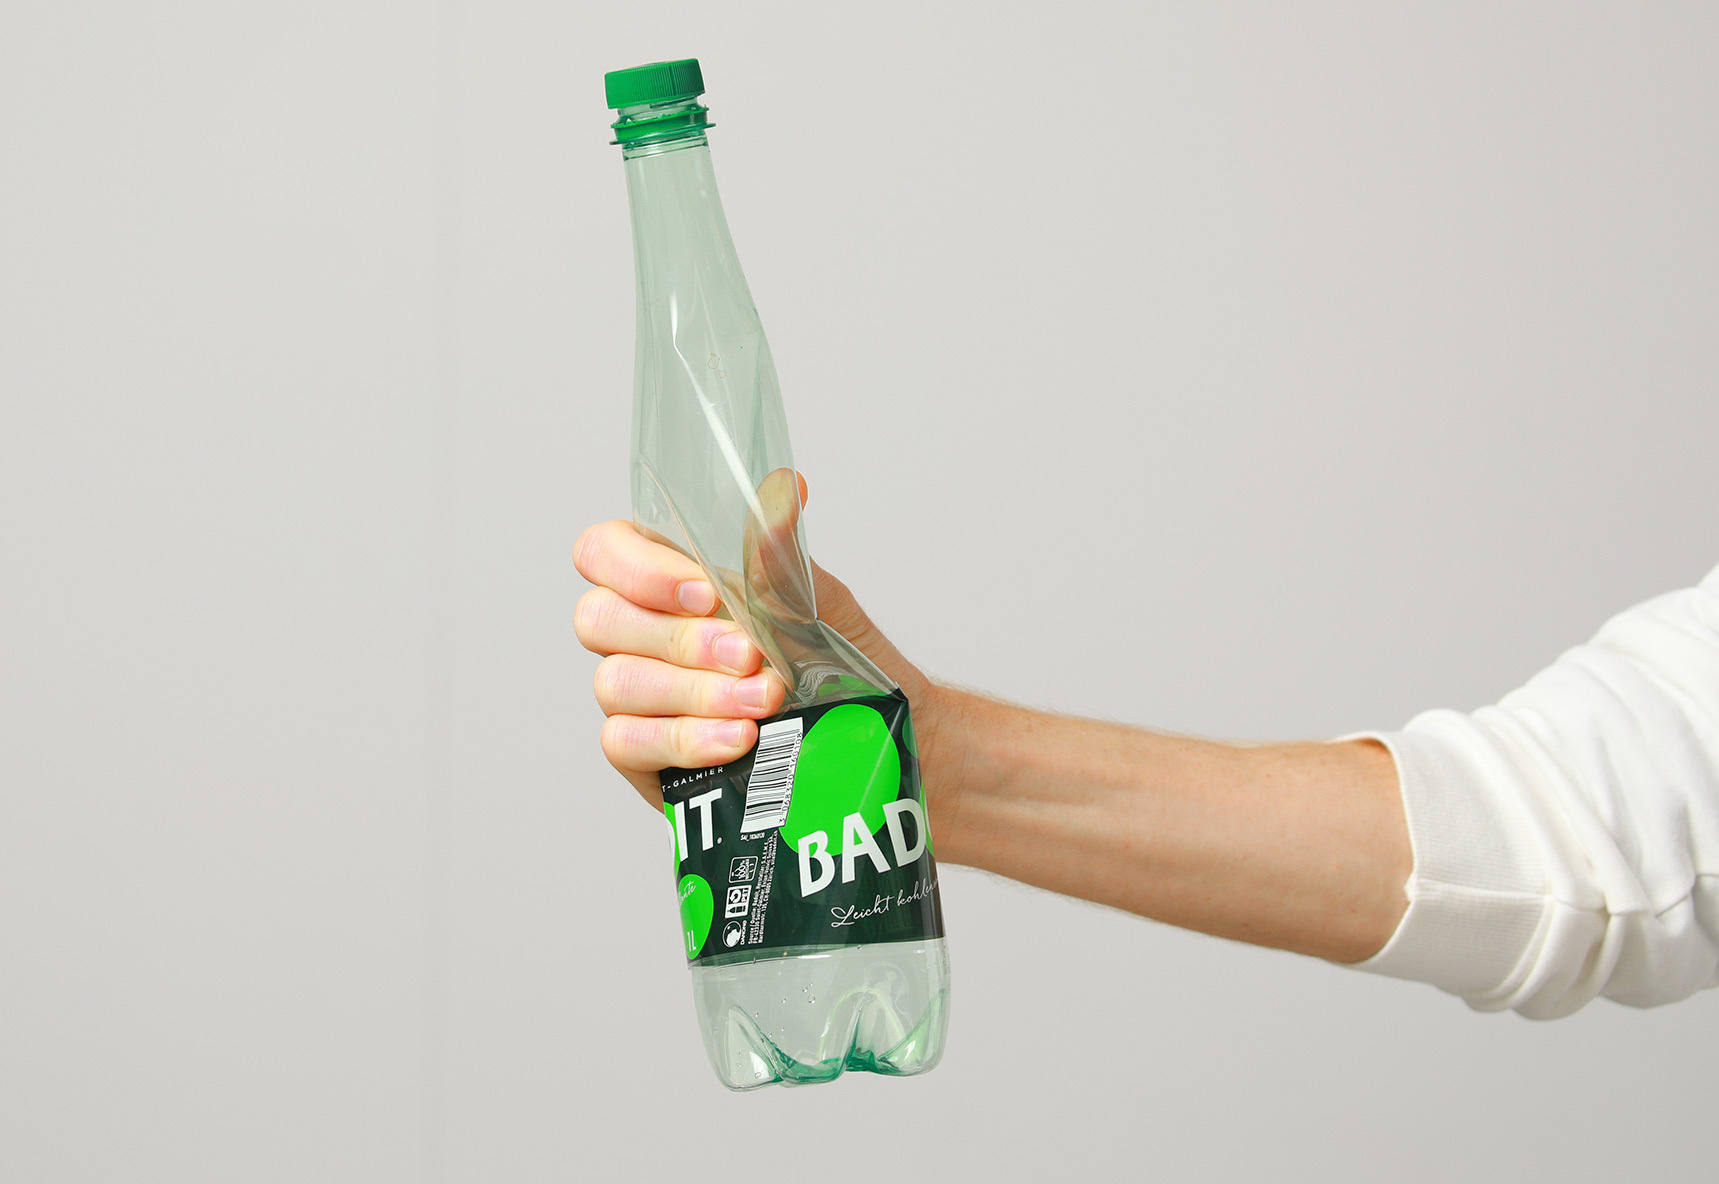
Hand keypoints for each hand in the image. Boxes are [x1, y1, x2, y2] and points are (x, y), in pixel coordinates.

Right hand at [574, 473, 950, 811]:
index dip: (638, 569)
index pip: (605, 550)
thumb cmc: (841, 670)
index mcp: (670, 580)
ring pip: (616, 683)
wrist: (872, 747)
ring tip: (764, 701)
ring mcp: (638, 697)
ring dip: (695, 691)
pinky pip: (625, 743)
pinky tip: (738, 739)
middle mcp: (640, 634)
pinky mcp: (645, 756)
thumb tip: (782, 492)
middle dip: (680, 638)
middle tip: (750, 654)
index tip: (706, 591)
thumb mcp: (823, 609)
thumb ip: (786, 558)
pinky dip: (685, 738)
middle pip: (596, 618)